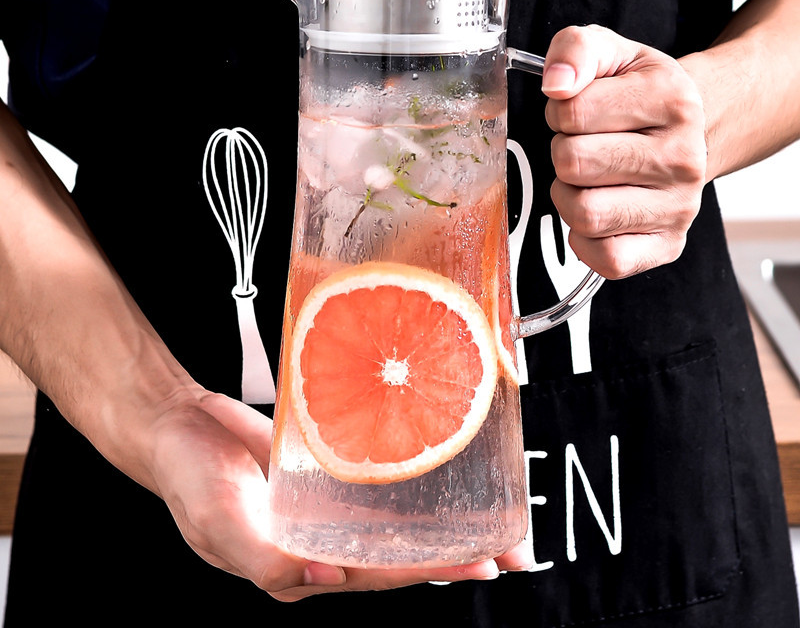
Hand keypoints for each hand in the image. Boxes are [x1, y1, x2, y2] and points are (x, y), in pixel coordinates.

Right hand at [148, 391, 532, 601]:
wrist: (177, 424)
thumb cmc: (186, 476)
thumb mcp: (215, 520)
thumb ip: (264, 558)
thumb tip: (330, 580)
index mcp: (291, 568)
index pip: (373, 575)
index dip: (426, 571)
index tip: (477, 563)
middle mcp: (314, 544)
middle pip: (392, 556)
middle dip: (449, 555)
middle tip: (507, 550)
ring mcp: (320, 510)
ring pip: (388, 524)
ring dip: (436, 525)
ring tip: (487, 520)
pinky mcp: (322, 477)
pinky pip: (368, 487)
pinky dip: (403, 490)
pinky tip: (435, 481)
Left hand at [542, 24, 706, 278]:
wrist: (689, 131)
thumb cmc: (639, 96)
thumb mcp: (612, 53)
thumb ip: (576, 49)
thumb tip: (556, 84)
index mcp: (672, 100)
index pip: (573, 111)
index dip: (560, 111)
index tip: (578, 113)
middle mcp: (684, 157)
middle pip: (573, 163)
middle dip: (563, 153)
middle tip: (583, 147)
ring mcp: (680, 207)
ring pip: (584, 213)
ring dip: (568, 196)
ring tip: (588, 179)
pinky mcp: (668, 245)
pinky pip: (606, 259)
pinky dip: (585, 240)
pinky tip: (598, 211)